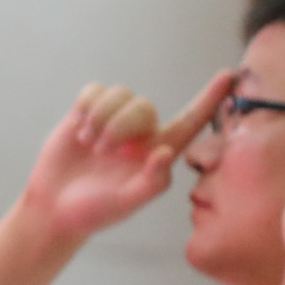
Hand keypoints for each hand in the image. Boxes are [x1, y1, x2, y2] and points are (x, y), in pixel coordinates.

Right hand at [21, 75, 228, 244]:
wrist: (54, 206)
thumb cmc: (96, 211)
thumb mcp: (127, 203)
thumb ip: (152, 181)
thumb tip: (167, 152)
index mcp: (160, 152)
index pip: (192, 120)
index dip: (211, 97)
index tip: (230, 74)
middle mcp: (141, 133)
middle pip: (144, 105)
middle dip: (119, 126)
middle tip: (101, 152)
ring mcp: (113, 120)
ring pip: (119, 93)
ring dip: (100, 118)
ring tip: (88, 144)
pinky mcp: (86, 112)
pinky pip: (94, 89)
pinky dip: (85, 106)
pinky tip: (78, 128)